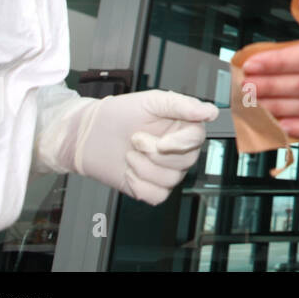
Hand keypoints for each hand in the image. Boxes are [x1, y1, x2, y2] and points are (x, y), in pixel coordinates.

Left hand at [38, 89, 218, 204]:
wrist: (88, 135)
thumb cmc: (119, 114)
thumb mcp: (151, 101)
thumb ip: (182, 105)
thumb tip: (210, 111)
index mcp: (183, 126)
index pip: (197, 139)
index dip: (181, 144)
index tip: (162, 142)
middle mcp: (179, 150)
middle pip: (186, 162)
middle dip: (154, 153)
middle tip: (135, 139)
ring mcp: (166, 170)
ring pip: (170, 180)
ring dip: (143, 168)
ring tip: (130, 153)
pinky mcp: (151, 187)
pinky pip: (157, 195)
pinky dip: (140, 185)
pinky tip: (129, 171)